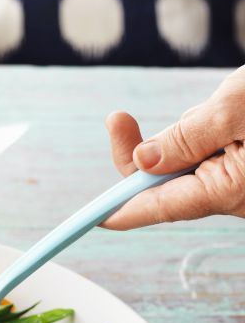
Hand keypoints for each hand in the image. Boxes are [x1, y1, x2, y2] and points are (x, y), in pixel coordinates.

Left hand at [103, 67, 244, 228]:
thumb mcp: (233, 110)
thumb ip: (185, 138)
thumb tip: (141, 162)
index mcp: (227, 189)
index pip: (159, 206)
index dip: (121, 210)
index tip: (92, 216)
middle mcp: (232, 194)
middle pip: (166, 183)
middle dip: (149, 149)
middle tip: (117, 118)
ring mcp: (239, 181)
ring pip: (187, 162)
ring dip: (187, 133)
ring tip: (224, 106)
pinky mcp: (243, 166)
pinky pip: (208, 152)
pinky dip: (206, 131)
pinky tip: (231, 109)